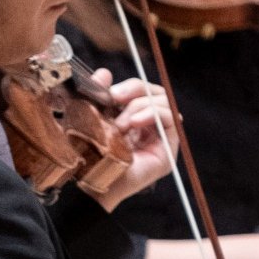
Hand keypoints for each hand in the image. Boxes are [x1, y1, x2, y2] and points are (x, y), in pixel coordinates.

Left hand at [80, 74, 173, 205]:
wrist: (88, 185)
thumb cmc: (88, 155)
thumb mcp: (92, 117)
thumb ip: (99, 96)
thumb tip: (104, 73)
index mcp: (132, 119)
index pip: (142, 92)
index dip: (129, 86)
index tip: (110, 93)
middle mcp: (148, 128)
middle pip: (156, 93)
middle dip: (136, 91)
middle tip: (115, 99)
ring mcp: (159, 139)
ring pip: (164, 103)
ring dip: (140, 107)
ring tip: (121, 124)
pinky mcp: (167, 150)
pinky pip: (171, 120)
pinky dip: (154, 114)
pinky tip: (135, 123)